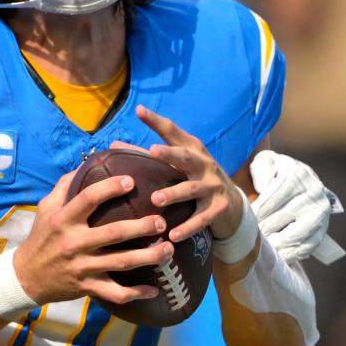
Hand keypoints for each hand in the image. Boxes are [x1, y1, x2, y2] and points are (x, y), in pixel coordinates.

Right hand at [13, 168, 172, 305]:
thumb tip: (87, 163)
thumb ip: (65, 186)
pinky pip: (116, 293)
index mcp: (64, 220)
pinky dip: (137, 293)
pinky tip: (154, 289)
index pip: (88, 199)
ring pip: (122, 262)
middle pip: (114, 233)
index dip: (111, 188)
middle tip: (162, 221)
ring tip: (170, 249)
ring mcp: (82, 267)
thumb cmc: (40, 238)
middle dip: (142, 226)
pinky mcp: (88, 287)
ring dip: (149, 256)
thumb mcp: (45, 209)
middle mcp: (74, 243)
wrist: (26, 277)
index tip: (131, 181)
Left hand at [131, 105, 244, 240]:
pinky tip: (172, 235)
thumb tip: (113, 146)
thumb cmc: (195, 179)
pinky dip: (187, 227)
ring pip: (192, 190)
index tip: (140, 111)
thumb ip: (148, 156)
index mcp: (192, 150)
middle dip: (170, 153)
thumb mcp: (178, 165)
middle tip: (152, 151)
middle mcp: (203, 165)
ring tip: (156, 199)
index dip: (156, 121)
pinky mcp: (218, 208)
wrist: (232, 205)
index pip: (172, 132)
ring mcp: (213, 186)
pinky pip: (201, 219)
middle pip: (186, 156)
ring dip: (174, 194)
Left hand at [250, 150, 344, 263]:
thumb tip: (262, 189)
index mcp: (297, 176)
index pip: (270, 200)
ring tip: (257, 250)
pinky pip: (305, 247)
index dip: (253, 213)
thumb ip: (260, 170)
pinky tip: (275, 255)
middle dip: (259, 230)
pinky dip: (289, 254)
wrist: (301, 181)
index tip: (239, 223)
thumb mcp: (265, 163)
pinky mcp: (322, 230)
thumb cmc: (274, 173)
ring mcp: (320, 213)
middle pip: (279, 220)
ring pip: (293, 236)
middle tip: (243, 240)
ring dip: (273, 245)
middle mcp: (313, 194)